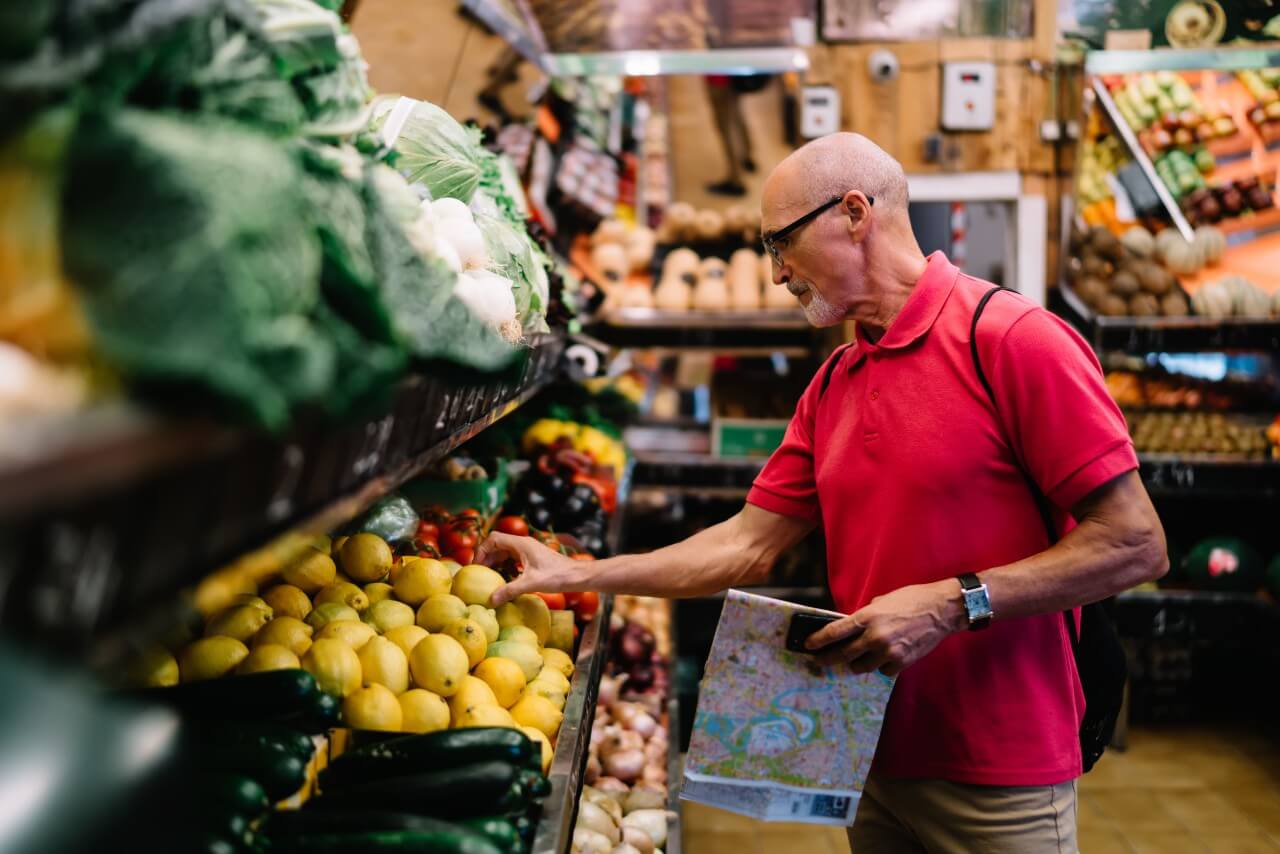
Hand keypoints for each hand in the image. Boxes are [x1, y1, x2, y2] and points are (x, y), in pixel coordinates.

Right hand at [476, 532, 581, 606]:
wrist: (578, 576)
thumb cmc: (558, 576)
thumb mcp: (532, 584)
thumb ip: (510, 590)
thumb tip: (491, 599)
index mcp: (521, 544)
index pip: (493, 538)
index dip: (482, 550)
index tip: (477, 566)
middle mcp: (524, 544)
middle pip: (497, 544)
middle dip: (487, 558)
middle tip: (479, 574)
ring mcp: (529, 550)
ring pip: (505, 552)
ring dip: (496, 562)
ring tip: (489, 578)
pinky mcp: (533, 558)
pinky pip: (513, 558)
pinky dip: (506, 566)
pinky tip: (505, 580)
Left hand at [805, 579, 967, 675]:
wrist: (942, 610)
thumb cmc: (912, 599)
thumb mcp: (883, 601)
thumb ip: (866, 615)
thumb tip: (853, 627)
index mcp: (868, 617)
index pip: (835, 632)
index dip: (818, 640)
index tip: (808, 646)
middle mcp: (875, 636)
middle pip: (843, 654)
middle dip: (828, 659)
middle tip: (820, 661)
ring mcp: (888, 652)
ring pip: (861, 667)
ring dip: (855, 664)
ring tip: (855, 659)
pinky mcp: (901, 663)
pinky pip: (882, 671)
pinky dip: (880, 666)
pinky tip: (884, 657)